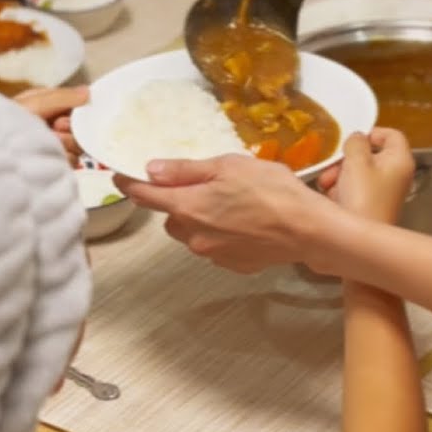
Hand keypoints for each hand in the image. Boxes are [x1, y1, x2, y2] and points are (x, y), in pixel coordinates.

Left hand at [13, 86, 87, 165]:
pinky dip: (63, 159)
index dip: (76, 110)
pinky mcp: (54, 164)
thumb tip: (87, 92)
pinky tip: (49, 157)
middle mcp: (52, 126)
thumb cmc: (5, 123)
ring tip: (48, 144)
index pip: (76, 106)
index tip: (65, 115)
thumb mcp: (33, 104)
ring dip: (66, 144)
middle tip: (55, 128)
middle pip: (80, 127)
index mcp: (47, 106)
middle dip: (69, 129)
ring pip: (78, 145)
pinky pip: (73, 161)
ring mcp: (53, 146)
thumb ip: (61, 97)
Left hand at [114, 154, 339, 273]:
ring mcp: (213, 254)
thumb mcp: (228, 166)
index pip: (145, 196)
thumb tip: (152, 170)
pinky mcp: (233, 265)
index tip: (122, 176)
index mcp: (188, 207)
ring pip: (193, 233)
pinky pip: (216, 246)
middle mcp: (194, 235)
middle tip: (209, 185)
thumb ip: (186, 170)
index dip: (131, 184)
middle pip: (172, 217)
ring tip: (233, 203)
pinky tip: (247, 222)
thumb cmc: (272, 191)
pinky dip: (223, 234)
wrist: (309, 230)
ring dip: (202, 219)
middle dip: (181, 202)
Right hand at [317, 129, 414, 224]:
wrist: (359, 242)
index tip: (351, 143)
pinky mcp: (371, 205)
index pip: (391, 135)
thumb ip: (356, 143)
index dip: (371, 134)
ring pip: (359, 171)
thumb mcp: (356, 162)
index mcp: (400, 161)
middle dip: (347, 160)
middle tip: (332, 169)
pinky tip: (332, 198)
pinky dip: (342, 190)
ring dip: (340, 175)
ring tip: (327, 186)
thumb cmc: (362, 199)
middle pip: (371, 154)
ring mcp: (384, 191)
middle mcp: (396, 175)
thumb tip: (358, 139)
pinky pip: (356, 188)